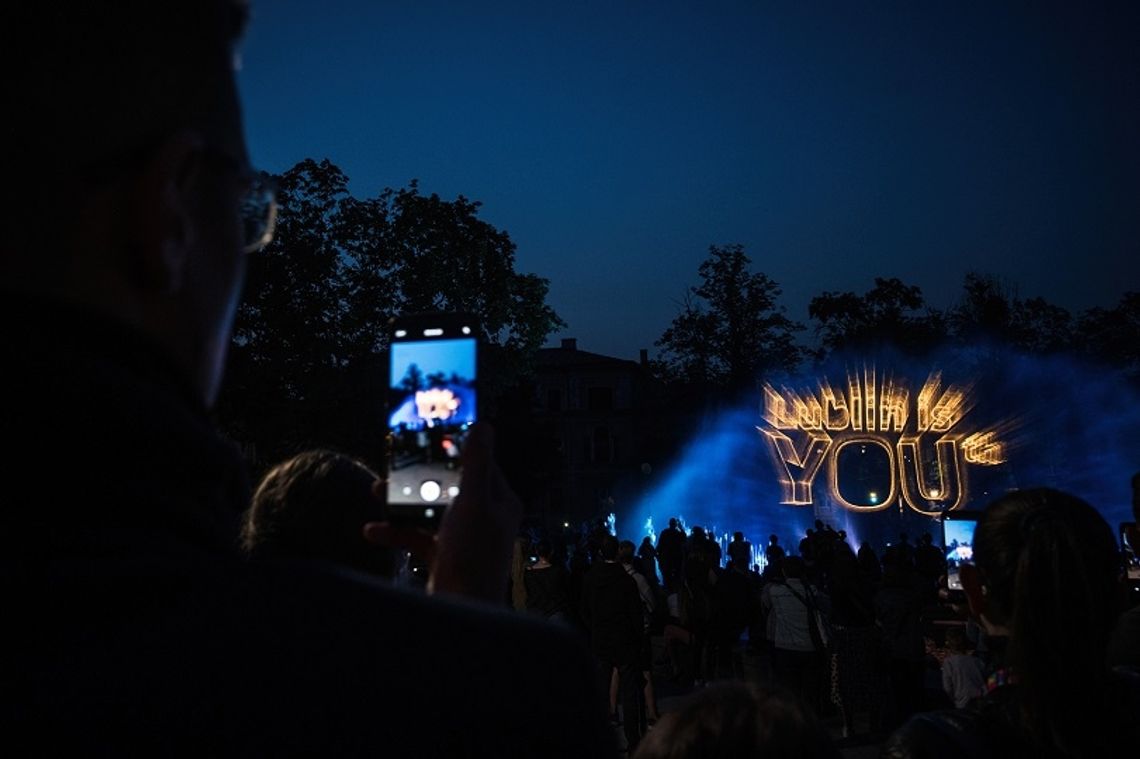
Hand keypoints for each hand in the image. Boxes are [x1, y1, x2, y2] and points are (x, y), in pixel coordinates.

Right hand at [363, 424, 521, 602]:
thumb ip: (475, 464)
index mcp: (500, 502)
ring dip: (403, 503)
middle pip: (450, 486)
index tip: (431, 434)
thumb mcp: (473, 502)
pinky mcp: (443, 558)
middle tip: (397, 463)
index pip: (480, 465)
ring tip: (376, 491)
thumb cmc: (472, 556)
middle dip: (421, 476)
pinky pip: (417, 538)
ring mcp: (463, 539)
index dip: (456, 448)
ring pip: (430, 511)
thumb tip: (483, 425)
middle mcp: (485, 519)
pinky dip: (396, 532)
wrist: (459, 611)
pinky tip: (372, 531)